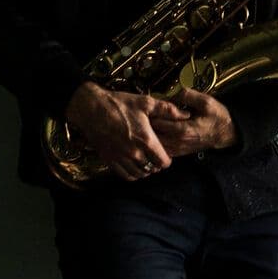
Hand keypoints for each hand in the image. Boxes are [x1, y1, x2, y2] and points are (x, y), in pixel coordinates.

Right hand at [64, 81, 179, 181]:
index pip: (164, 162)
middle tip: (154, 155)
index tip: (164, 153)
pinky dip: (132, 174)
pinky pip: (126, 176)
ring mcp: (121, 159)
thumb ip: (167, 110)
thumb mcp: (145, 102)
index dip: (167, 159)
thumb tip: (185, 115)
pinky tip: (133, 165)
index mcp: (146, 140)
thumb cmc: (119, 104)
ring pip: (140, 174)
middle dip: (156, 164)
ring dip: (145, 170)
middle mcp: (134, 153)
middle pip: (152, 169)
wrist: (92, 108)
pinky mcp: (110, 161)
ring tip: (145, 160)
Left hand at [150, 87, 236, 157]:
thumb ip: (187, 95)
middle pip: (152, 135)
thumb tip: (171, 93)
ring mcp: (178, 149)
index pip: (158, 123)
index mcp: (183, 130)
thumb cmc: (217, 117)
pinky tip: (155, 131)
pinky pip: (161, 149)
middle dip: (147, 124)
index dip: (150, 113)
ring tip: (148, 121)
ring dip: (150, 133)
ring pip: (155, 144)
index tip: (148, 104)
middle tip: (144, 112)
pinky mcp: (178, 152)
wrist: (226, 134)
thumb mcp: (206, 101)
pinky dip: (155, 142)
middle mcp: (178, 142)